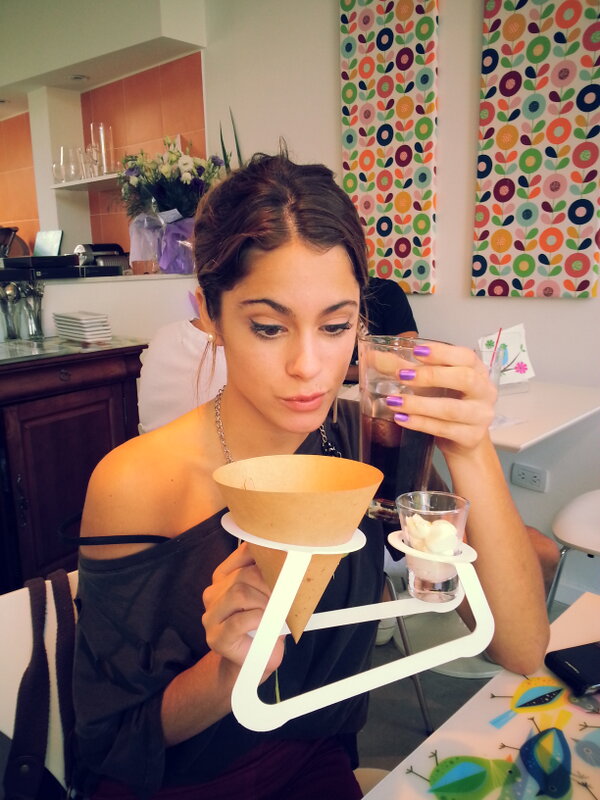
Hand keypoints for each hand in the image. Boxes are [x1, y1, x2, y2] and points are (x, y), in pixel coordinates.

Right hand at [202, 542, 284, 677]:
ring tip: (274, 613)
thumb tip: (289, 560)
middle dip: (269, 585)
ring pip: (239, 593)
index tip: (283, 568)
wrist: (255, 661)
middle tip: (284, 598)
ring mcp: (211, 616)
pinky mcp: (216, 637)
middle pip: (243, 575)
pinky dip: (258, 620)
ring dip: (264, 603)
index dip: (267, 558)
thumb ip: (271, 576)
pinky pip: (239, 620)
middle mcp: (213, 594)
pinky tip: (265, 625)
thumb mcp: (268, 595)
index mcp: (224, 577)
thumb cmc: (264, 625)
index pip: (244, 553)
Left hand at [386, 341, 495, 456]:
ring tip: (394, 401)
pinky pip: (444, 429)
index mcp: (477, 371)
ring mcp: (480, 416)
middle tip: (402, 376)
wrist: (463, 439)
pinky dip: (420, 423)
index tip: (417, 351)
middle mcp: (484, 391)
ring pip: (451, 409)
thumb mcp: (431, 383)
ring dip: (419, 404)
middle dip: (431, 376)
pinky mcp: (471, 436)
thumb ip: (405, 368)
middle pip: (464, 379)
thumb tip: (372, 356)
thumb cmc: (447, 403)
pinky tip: (402, 418)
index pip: (466, 356)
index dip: (442, 352)